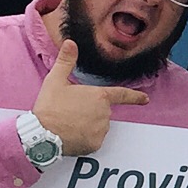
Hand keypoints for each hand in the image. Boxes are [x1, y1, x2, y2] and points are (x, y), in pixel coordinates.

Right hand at [33, 39, 148, 154]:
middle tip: (70, 111)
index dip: (135, 97)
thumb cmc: (50, 107)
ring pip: (98, 126)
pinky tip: (71, 134)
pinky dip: (84, 138)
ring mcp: (101, 130)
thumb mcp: (55, 80)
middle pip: (102, 111)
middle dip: (89, 111)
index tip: (145, 99)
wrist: (42, 134)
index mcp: (99, 96)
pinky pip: (93, 139)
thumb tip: (71, 43)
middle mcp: (105, 114)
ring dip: (87, 124)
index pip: (121, 95)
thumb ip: (66, 61)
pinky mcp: (95, 144)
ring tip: (68, 123)